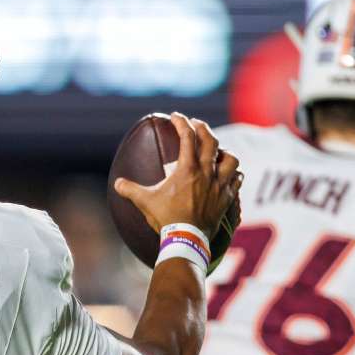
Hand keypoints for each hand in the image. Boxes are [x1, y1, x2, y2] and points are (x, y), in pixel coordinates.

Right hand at [114, 113, 241, 237]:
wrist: (186, 238)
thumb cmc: (166, 218)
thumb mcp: (144, 201)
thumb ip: (130, 190)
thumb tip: (118, 183)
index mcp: (187, 169)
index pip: (187, 137)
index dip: (181, 123)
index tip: (176, 116)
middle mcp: (207, 172)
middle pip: (211, 141)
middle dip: (203, 128)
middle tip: (196, 124)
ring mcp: (219, 185)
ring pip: (230, 159)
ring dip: (224, 151)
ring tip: (217, 151)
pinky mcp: (226, 198)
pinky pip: (237, 180)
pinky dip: (234, 174)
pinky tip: (229, 174)